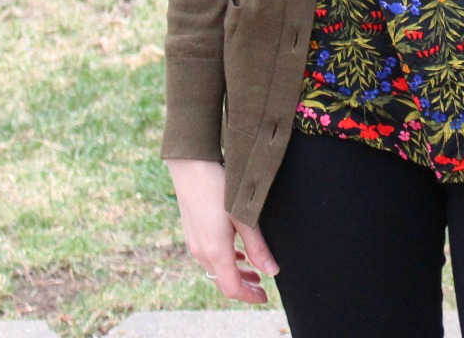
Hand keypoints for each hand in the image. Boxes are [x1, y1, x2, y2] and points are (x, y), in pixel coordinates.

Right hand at [167, 158, 278, 303]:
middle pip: (223, 281)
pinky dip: (224, 261)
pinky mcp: (192, 233)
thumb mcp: (243, 216)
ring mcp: (194, 243)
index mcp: (215, 251)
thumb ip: (257, 246)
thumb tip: (272, 271)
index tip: (264, 297)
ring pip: (215, 269)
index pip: (232, 288)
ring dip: (234, 273)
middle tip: (262, 286)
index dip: (249, 296)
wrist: (191, 166)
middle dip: (244, 287)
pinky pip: (208, 257)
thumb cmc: (220, 187)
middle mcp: (201, 252)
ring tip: (253, 270)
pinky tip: (235, 251)